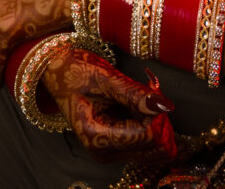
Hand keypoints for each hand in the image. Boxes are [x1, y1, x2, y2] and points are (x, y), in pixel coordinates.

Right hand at [42, 46, 176, 164]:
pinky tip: (141, 102)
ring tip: (144, 94)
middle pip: (153, 149)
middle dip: (159, 120)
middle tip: (151, 90)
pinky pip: (145, 142)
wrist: (58, 73)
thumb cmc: (77, 72)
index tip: (153, 88)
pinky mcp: (116, 146)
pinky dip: (150, 123)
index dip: (156, 113)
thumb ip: (135, 94)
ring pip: (153, 148)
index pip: (145, 136)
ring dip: (156, 121)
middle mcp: (103, 152)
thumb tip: (165, 105)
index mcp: (96, 137)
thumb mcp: (106, 78)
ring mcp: (110, 151)